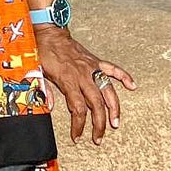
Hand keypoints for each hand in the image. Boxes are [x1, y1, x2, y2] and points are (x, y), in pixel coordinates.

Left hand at [34, 27, 134, 143]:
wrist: (50, 32)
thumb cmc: (43, 52)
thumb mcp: (38, 73)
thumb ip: (44, 91)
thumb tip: (48, 107)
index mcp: (68, 80)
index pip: (78, 108)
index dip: (78, 126)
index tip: (77, 137)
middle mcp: (83, 75)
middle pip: (96, 104)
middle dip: (99, 124)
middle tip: (98, 138)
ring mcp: (91, 68)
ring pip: (107, 91)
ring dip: (113, 108)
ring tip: (115, 122)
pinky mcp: (96, 61)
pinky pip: (113, 69)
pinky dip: (124, 76)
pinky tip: (132, 85)